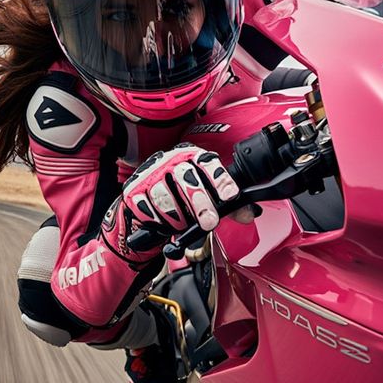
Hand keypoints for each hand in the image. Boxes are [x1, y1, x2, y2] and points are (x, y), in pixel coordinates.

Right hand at [101, 143, 239, 261]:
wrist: (147, 207)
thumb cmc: (181, 199)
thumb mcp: (208, 199)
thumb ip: (230, 206)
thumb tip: (250, 213)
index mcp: (192, 157)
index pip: (208, 163)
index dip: (220, 179)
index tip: (230, 196)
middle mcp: (170, 161)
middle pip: (186, 178)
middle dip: (200, 203)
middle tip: (210, 222)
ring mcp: (150, 174)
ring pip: (164, 194)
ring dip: (177, 216)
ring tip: (183, 225)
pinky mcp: (133, 191)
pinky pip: (146, 207)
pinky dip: (157, 220)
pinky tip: (164, 223)